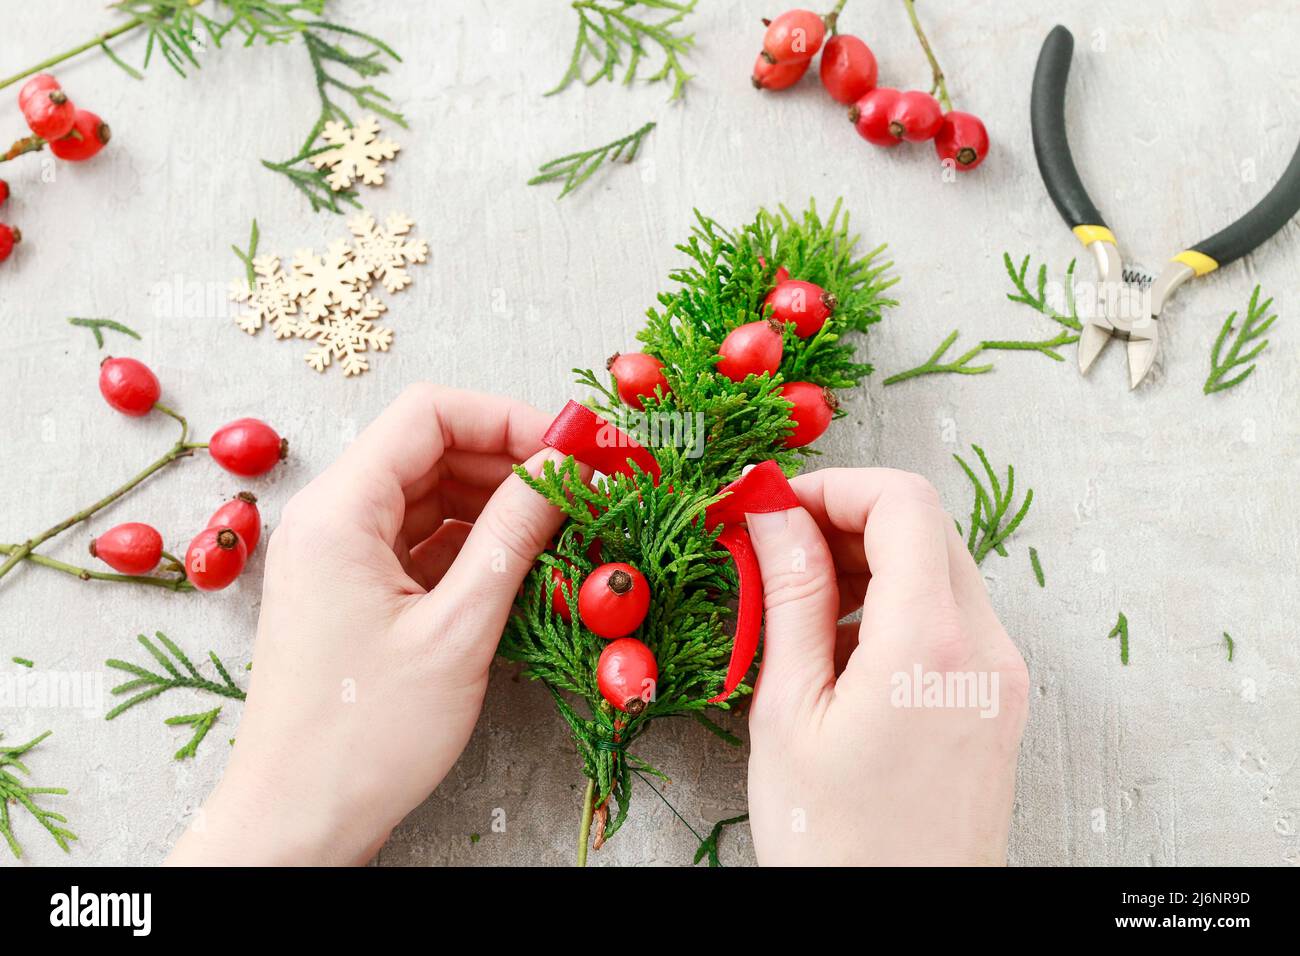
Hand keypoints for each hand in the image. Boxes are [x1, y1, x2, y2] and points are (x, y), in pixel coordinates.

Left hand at [168, 385, 570, 864]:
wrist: (296, 821)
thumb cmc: (364, 738)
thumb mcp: (457, 630)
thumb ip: (513, 536)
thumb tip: (564, 468)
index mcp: (338, 511)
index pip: (429, 414)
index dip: (510, 417)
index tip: (575, 444)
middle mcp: (331, 519)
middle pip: (431, 450)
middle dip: (512, 460)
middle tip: (585, 486)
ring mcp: (340, 557)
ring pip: (431, 496)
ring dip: (499, 505)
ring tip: (565, 528)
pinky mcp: (355, 592)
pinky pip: (422, 543)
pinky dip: (474, 546)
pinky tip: (525, 564)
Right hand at [744, 468, 1028, 865]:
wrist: (901, 929)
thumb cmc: (834, 843)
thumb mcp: (789, 711)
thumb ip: (790, 597)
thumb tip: (773, 515)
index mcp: (931, 644)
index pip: (903, 501)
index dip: (834, 485)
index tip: (775, 506)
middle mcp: (985, 649)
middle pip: (925, 527)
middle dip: (845, 520)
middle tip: (775, 551)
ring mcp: (1002, 676)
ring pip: (938, 569)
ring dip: (867, 564)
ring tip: (799, 613)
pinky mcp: (999, 700)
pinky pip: (949, 618)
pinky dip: (893, 607)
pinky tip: (839, 655)